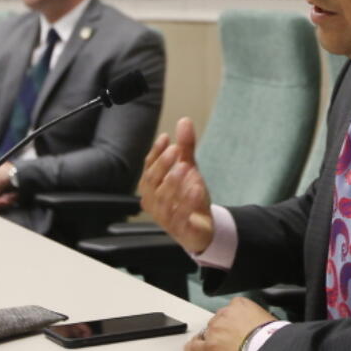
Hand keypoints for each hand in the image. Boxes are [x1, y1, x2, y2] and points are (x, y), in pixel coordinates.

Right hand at [139, 117, 213, 252]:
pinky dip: (187, 202)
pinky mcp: (180, 229)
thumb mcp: (189, 169)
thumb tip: (184, 120)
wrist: (202, 228)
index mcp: (152, 187)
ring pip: (163, 200)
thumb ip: (186, 147)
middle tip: (175, 150)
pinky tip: (196, 188)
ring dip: (173, 182)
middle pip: (152, 182)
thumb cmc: (189, 198)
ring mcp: (165, 217)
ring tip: (185, 167)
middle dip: (162, 165)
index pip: (149, 167)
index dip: (156, 153)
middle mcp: (154, 202)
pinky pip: (180, 216)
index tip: (165, 137)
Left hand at [185, 297, 275, 350]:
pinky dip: (192, 348)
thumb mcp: (266, 316)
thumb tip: (255, 323)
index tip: (235, 327)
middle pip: (217, 321)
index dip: (232, 321)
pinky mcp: (209, 347)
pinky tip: (192, 349)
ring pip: (206, 333)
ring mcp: (214, 330)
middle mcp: (224, 314)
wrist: (266, 348)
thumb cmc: (270, 335)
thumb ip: (253, 316)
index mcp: (238, 304)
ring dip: (211, 339)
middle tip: (231, 341)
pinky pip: (195, 347)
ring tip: (219, 348)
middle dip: (222, 330)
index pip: (230, 310)